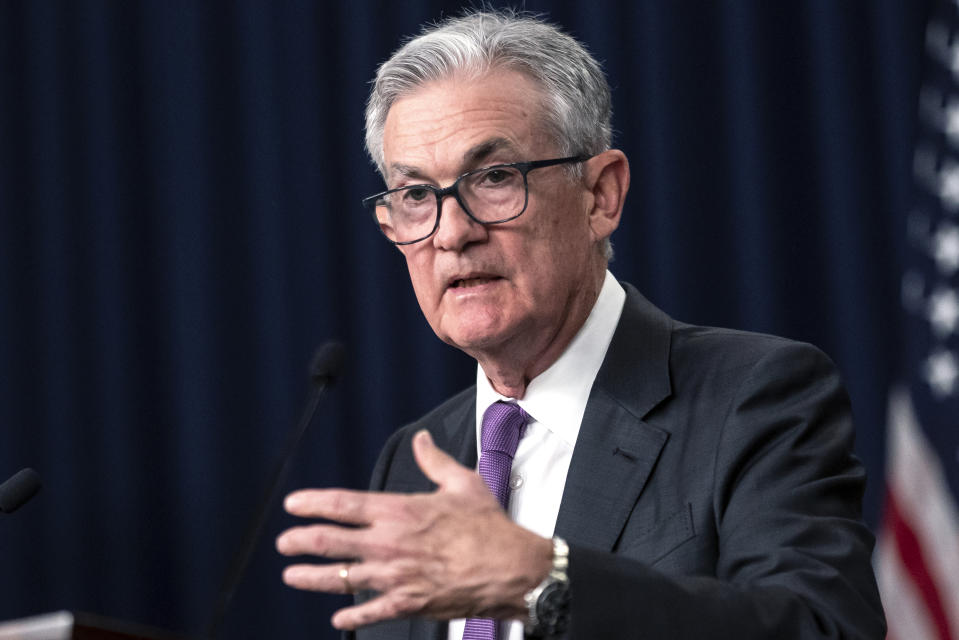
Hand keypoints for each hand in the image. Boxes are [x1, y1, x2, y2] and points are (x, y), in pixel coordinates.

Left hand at [275, 429, 552, 629]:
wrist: (510, 568)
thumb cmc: (487, 526)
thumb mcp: (461, 483)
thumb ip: (434, 461)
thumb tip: (422, 439)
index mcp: (399, 511)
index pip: (343, 505)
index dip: (313, 504)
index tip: (293, 505)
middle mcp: (389, 543)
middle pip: (331, 541)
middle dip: (301, 541)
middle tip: (285, 541)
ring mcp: (395, 576)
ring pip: (341, 578)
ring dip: (312, 577)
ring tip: (292, 575)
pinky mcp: (407, 603)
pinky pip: (370, 613)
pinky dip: (350, 618)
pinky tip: (337, 619)